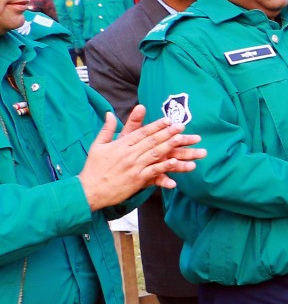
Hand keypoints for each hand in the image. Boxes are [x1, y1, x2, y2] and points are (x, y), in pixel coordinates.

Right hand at [77, 107, 205, 209]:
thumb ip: (107, 129)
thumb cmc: (93, 167)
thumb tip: (109, 113)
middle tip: (181, 126)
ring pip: (155, 153)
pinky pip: (153, 172)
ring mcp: (133, 167)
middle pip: (151, 141)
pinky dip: (164, 166)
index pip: (142, 132)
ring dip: (169, 145)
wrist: (89, 189)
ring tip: (182, 139)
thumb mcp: (98, 145)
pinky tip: (175, 161)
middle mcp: (128, 154)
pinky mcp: (136, 180)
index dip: (156, 125)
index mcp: (120, 145)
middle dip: (168, 132)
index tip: (168, 120)